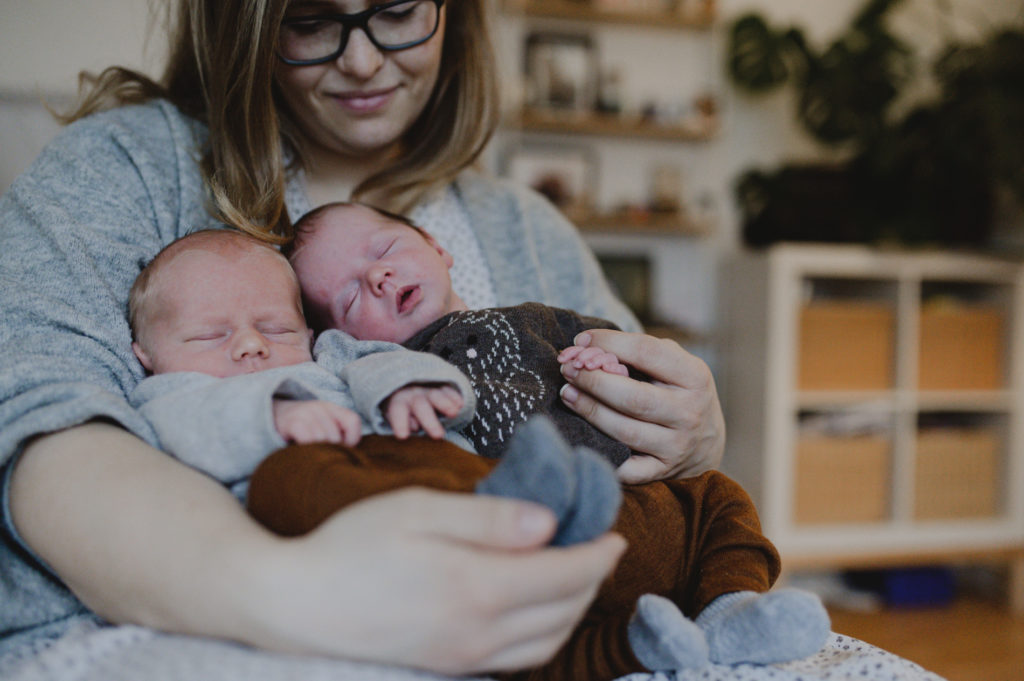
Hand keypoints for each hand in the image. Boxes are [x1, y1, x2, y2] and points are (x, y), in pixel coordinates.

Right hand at [260, 488, 626, 673]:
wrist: (296, 606)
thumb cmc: (352, 546)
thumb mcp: (418, 510)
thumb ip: (488, 518)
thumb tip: (550, 522)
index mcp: (477, 588)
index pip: (567, 574)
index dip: (600, 553)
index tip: (614, 531)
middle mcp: (480, 632)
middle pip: (565, 610)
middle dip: (594, 578)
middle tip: (599, 546)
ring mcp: (466, 656)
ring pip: (547, 640)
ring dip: (574, 607)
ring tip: (576, 572)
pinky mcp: (450, 665)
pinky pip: (519, 657)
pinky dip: (545, 632)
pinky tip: (536, 606)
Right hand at [273, 400, 362, 445]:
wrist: (268, 414)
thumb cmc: (299, 426)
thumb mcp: (320, 424)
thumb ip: (335, 433)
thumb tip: (350, 454)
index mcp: (331, 407)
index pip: (353, 420)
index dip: (352, 439)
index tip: (342, 448)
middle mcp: (319, 407)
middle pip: (335, 436)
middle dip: (330, 450)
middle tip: (319, 455)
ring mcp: (305, 413)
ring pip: (322, 439)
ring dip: (317, 452)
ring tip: (309, 454)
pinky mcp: (291, 422)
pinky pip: (307, 438)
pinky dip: (306, 448)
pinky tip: (301, 451)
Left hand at [385, 384, 463, 438]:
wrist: (411, 392)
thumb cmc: (404, 414)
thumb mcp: (398, 420)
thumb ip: (405, 424)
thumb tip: (414, 426)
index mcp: (399, 403)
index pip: (397, 411)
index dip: (400, 423)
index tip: (403, 436)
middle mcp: (413, 394)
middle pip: (420, 405)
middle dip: (429, 421)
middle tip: (438, 436)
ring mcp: (429, 390)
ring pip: (436, 395)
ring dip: (445, 404)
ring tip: (454, 414)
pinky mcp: (443, 387)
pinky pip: (449, 390)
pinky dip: (454, 397)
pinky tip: (460, 405)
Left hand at [558, 329, 724, 482]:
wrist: (706, 442)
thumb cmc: (678, 391)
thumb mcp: (675, 365)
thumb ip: (640, 352)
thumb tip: (587, 346)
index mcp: (695, 377)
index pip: (647, 353)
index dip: (609, 343)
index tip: (581, 340)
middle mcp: (689, 413)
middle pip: (632, 397)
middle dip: (593, 381)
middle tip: (568, 369)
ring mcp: (676, 446)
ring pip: (624, 431)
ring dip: (589, 410)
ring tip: (567, 393)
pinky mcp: (661, 471)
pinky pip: (625, 468)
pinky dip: (601, 455)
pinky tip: (582, 436)